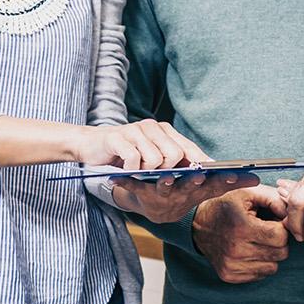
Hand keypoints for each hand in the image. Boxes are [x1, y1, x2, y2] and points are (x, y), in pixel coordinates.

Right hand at [71, 119, 205, 172]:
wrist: (91, 145)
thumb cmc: (124, 153)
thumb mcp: (149, 155)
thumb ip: (169, 159)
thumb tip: (197, 172)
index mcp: (163, 131)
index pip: (187, 146)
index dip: (200, 160)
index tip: (212, 171)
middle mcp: (152, 127)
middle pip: (175, 154)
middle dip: (169, 171)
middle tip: (155, 176)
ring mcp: (134, 130)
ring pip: (156, 159)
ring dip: (147, 172)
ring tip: (137, 171)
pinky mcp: (117, 137)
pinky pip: (134, 159)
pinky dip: (131, 170)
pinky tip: (126, 170)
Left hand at [109, 170, 255, 224]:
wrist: (158, 209)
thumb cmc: (186, 191)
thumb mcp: (208, 188)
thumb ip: (230, 182)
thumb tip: (257, 179)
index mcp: (199, 191)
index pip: (215, 185)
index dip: (224, 181)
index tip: (233, 175)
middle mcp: (182, 196)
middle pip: (190, 187)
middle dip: (194, 181)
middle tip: (199, 174)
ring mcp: (163, 196)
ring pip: (165, 189)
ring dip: (166, 182)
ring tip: (167, 176)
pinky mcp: (142, 195)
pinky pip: (134, 187)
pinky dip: (125, 182)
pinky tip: (116, 176)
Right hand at [192, 187, 291, 284]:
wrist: (198, 223)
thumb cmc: (227, 205)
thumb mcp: (249, 192)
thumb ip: (275, 199)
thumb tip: (293, 215)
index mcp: (241, 227)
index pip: (280, 237)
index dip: (281, 228)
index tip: (273, 222)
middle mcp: (235, 249)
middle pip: (280, 253)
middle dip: (278, 242)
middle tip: (266, 232)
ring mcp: (231, 265)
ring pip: (272, 267)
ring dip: (270, 254)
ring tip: (257, 241)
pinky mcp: (229, 275)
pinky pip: (260, 275)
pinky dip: (259, 264)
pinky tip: (249, 251)